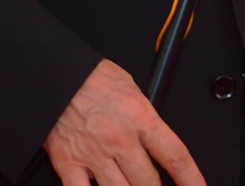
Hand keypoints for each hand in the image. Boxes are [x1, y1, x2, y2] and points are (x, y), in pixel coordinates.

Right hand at [44, 60, 204, 185]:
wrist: (52, 70)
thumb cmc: (89, 75)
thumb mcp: (129, 88)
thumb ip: (145, 118)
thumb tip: (156, 140)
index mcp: (139, 117)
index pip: (176, 157)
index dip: (192, 181)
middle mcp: (119, 139)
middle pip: (150, 184)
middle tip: (152, 185)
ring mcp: (94, 153)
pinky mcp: (69, 161)